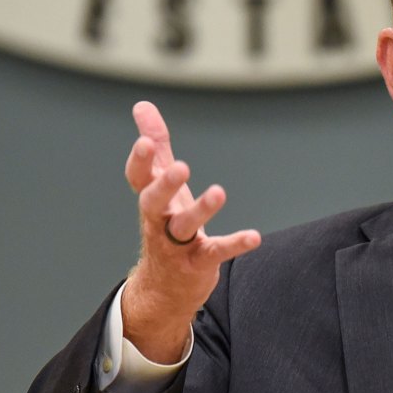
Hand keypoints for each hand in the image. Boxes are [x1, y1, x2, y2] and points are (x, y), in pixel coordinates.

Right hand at [121, 101, 260, 361]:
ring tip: (219, 192)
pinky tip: (254, 236)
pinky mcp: (198, 263)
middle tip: (181, 167)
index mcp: (151, 200)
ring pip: (184, 227)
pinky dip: (234, 244)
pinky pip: (215, 252)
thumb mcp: (160, 186)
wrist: (165, 287)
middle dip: (164, 185)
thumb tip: (142, 105)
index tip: (146, 141)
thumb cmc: (166, 224)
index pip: (138, 179)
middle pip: (153, 203)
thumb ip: (157, 147)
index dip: (140, 162)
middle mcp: (159, 221)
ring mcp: (176, 245)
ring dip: (201, 210)